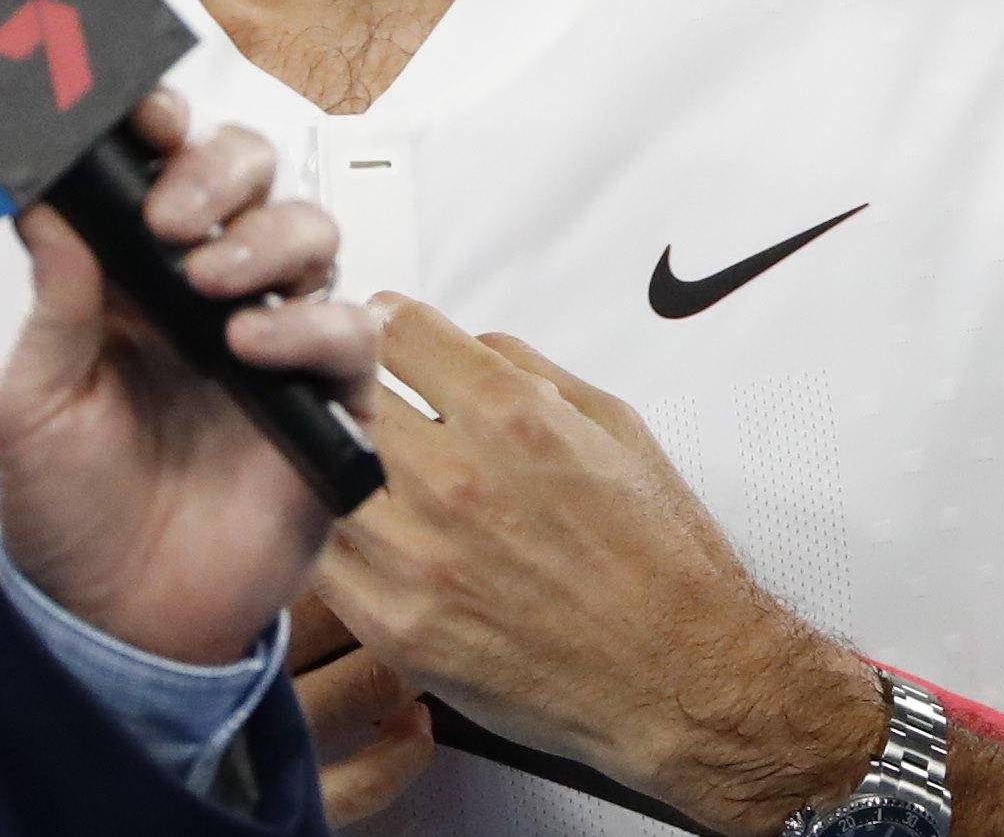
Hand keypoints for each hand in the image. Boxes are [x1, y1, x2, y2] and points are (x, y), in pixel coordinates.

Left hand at [0, 91, 379, 662]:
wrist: (115, 621)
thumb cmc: (68, 504)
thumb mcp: (35, 398)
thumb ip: (56, 297)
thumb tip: (45, 194)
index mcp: (139, 266)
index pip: (170, 163)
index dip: (166, 127)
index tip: (147, 122)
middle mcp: (215, 284)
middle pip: (254, 173)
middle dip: (222, 170)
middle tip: (174, 217)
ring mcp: (276, 335)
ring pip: (311, 231)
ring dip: (266, 238)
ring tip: (211, 285)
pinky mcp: (325, 398)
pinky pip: (351, 332)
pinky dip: (309, 325)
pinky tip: (251, 348)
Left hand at [316, 298, 882, 833]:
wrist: (685, 679)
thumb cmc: (659, 555)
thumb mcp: (613, 422)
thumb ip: (526, 368)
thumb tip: (462, 342)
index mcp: (511, 415)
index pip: (396, 329)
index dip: (388, 324)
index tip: (385, 335)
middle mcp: (457, 478)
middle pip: (346, 392)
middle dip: (352, 386)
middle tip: (360, 398)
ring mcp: (420, 557)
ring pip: (319, 473)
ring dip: (332, 463)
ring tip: (356, 469)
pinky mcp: (399, 628)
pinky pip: (323, 561)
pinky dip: (333, 539)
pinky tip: (364, 536)